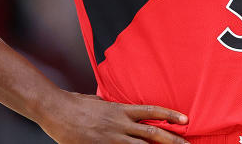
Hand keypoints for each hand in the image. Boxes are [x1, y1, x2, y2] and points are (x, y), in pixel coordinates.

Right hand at [37, 89, 188, 143]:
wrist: (56, 110)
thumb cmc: (77, 104)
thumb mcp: (102, 102)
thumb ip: (117, 109)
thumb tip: (127, 112)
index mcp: (121, 110)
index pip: (152, 111)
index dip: (170, 115)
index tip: (185, 120)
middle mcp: (119, 124)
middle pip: (152, 134)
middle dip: (172, 141)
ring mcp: (111, 139)